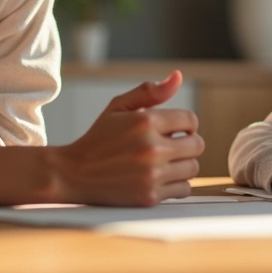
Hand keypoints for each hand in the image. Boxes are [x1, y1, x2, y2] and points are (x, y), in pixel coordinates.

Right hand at [53, 70, 203, 205]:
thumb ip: (150, 92)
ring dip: (182, 164)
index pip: (191, 120)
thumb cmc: (98, 139)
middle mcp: (151, 148)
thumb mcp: (118, 107)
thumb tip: (178, 76)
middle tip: (170, 146)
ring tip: (163, 162)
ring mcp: (151, 174)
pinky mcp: (150, 196)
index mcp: (145, 121)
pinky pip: (183, 189)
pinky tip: (159, 177)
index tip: (174, 129)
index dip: (184, 124)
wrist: (74, 173)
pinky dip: (176, 184)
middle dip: (186, 143)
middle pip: (197, 145)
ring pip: (193, 167)